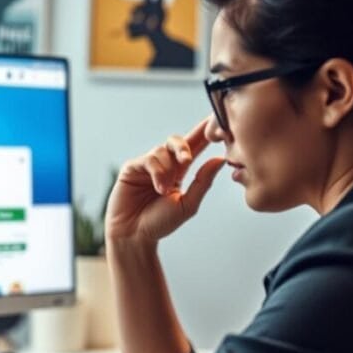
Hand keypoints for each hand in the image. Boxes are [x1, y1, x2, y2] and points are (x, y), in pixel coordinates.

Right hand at [105, 116, 225, 243]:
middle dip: (183, 147)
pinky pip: (149, 159)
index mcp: (179, 171)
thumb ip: (203, 182)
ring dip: (167, 171)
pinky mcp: (132, 168)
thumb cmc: (160, 223)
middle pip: (176, 141)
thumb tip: (219, 160)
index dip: (203, 131)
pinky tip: (158, 188)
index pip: (194, 146)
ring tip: (164, 191)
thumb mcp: (187, 204)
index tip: (215, 117)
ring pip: (162, 151)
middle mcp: (163, 165)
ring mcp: (147, 165)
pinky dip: (157, 172)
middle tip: (186, 160)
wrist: (135, 236)